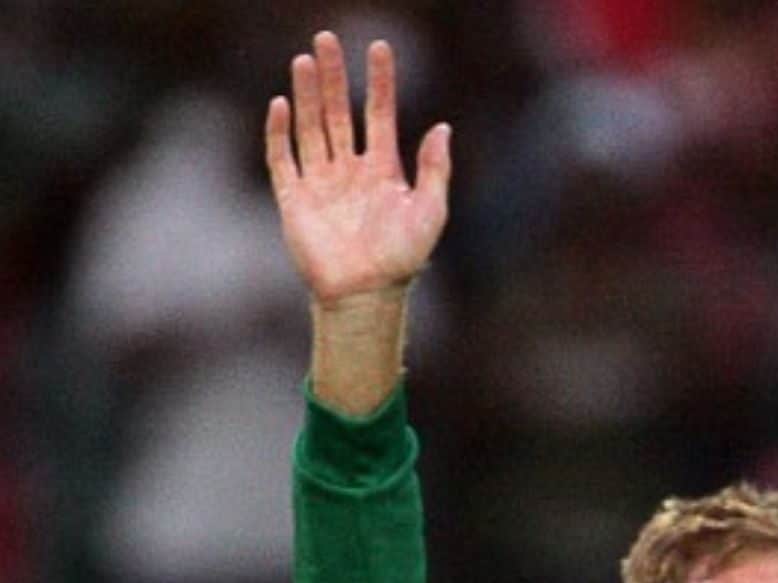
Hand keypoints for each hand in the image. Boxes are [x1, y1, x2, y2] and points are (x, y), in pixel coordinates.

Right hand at [265, 32, 449, 305]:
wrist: (367, 294)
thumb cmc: (403, 258)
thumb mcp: (431, 211)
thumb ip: (435, 169)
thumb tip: (442, 127)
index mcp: (383, 169)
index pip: (378, 113)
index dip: (379, 81)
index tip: (379, 48)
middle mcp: (350, 170)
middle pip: (338, 111)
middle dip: (333, 75)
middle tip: (326, 38)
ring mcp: (321, 182)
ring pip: (311, 127)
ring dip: (306, 94)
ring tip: (304, 60)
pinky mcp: (294, 199)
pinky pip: (283, 158)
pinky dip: (280, 131)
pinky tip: (281, 104)